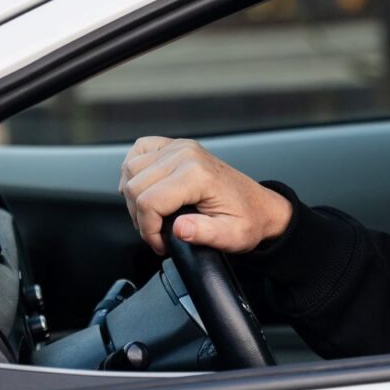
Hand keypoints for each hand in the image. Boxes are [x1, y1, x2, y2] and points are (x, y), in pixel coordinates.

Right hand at [119, 137, 292, 255]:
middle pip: (135, 187)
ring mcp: (178, 147)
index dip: (148, 230)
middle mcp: (185, 155)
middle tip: (158, 233)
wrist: (258, 206)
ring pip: (130, 170)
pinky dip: (133, 171)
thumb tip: (179, 229)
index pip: (149, 202)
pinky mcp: (173, 146)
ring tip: (153, 215)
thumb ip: (205, 234)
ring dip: (134, 197)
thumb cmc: (246, 219)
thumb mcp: (231, 236)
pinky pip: (137, 151)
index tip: (161, 243)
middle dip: (140, 217)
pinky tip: (145, 187)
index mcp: (198, 175)